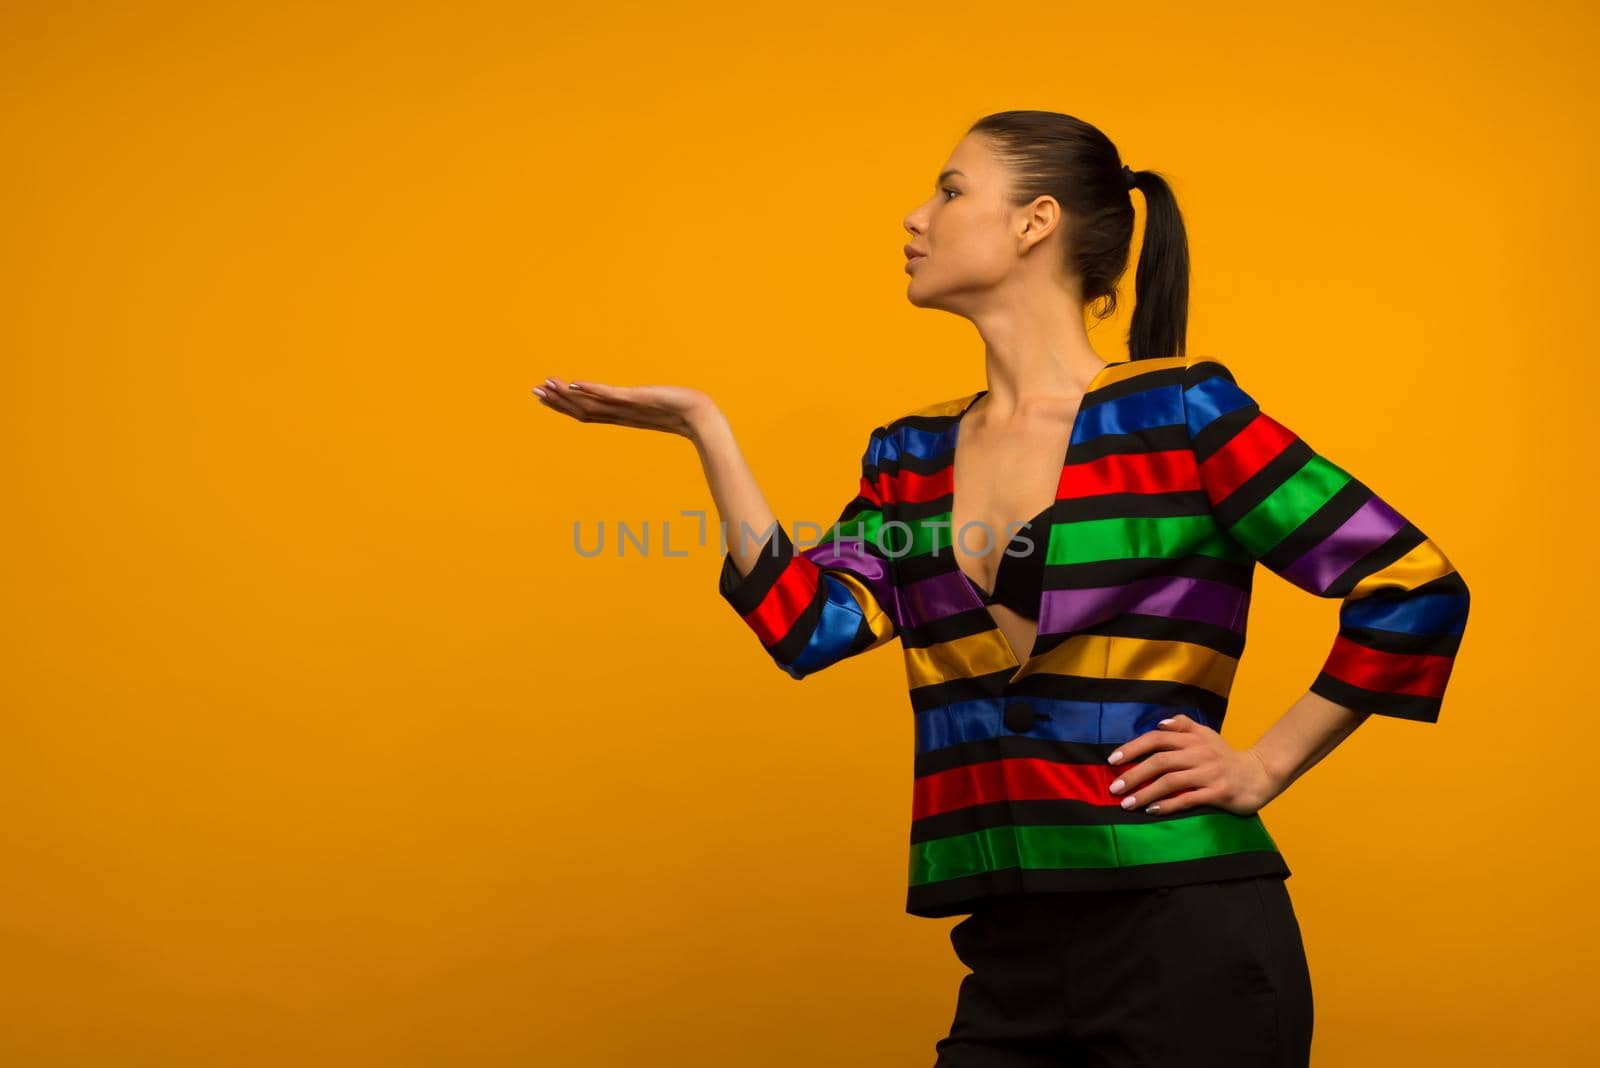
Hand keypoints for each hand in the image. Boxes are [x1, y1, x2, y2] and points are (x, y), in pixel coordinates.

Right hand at [532, 375, 716, 438]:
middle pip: (581, 410)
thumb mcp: (656, 405)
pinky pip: (609, 395)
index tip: (545, 396)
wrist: (699, 416)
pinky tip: (575, 383)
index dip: (564, 405)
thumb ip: (643, 403)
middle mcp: (620, 415)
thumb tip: (638, 398)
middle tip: (534, 390)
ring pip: (590, 403)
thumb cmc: (682, 411)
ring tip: (547, 384)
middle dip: (557, 400)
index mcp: (621, 416)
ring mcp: (626, 408)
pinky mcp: (636, 399)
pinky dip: (591, 390)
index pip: (586, 412)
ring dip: (567, 394)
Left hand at [1104, 714, 1281, 816]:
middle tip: (1115, 788)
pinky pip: (1189, 798)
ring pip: (1171, 781)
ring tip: (1127, 804)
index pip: (1156, 738)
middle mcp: (1199, 753)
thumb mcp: (1206, 735)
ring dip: (1146, 792)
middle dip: (1134, 774)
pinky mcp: (1218, 792)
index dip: (1133, 748)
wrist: (1259, 775)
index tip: (1112, 760)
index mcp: (1192, 738)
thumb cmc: (1225, 757)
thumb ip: (1183, 725)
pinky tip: (1152, 810)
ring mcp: (1209, 773)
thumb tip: (1159, 723)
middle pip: (1160, 761)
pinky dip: (1169, 805)